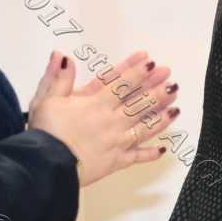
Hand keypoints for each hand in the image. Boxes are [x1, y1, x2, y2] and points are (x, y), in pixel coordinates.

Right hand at [28, 49, 180, 186]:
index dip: (137, 72)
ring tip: (176, 109)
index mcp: (95, 104)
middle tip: (173, 82)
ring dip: (161, 118)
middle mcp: (111, 121)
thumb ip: (58, 78)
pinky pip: (137, 157)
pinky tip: (163, 149)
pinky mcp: (116, 161)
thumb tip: (62, 55)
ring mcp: (117, 142)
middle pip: (139, 104)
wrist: (46, 165)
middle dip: (157, 92)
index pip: (120, 84)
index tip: (151, 63)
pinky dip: (151, 153)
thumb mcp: (45, 100)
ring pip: (144, 127)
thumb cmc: (45, 133)